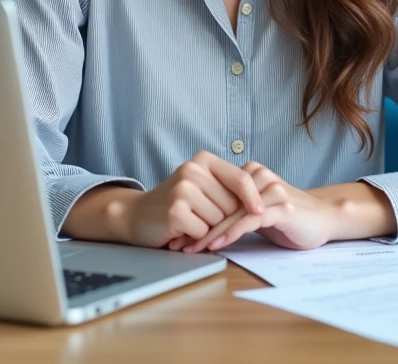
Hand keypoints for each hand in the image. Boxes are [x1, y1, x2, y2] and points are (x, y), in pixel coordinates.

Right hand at [120, 150, 263, 248]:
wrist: (137, 215)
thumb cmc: (177, 203)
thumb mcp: (202, 185)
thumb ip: (226, 187)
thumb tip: (259, 202)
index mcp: (203, 160)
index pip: (241, 178)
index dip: (253, 197)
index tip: (261, 211)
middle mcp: (192, 170)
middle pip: (232, 204)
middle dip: (224, 219)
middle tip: (202, 218)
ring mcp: (182, 190)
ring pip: (219, 220)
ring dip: (209, 229)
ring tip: (191, 223)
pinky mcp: (175, 211)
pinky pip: (204, 232)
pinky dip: (197, 238)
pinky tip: (182, 232)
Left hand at [181, 162, 337, 253]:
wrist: (326, 219)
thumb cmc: (291, 218)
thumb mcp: (259, 211)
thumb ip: (238, 209)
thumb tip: (205, 222)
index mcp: (252, 173)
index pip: (217, 196)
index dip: (196, 215)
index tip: (177, 234)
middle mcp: (260, 178)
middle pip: (221, 205)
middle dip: (198, 227)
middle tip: (178, 245)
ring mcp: (271, 192)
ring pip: (233, 213)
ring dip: (211, 233)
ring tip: (192, 248)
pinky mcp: (282, 208)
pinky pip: (250, 220)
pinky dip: (231, 233)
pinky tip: (217, 244)